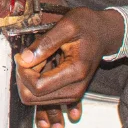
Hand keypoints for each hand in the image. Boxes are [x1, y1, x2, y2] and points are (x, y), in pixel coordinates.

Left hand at [14, 7, 124, 127]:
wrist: (103, 34)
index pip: (37, 87)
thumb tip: (24, 60)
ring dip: (31, 80)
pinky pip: (46, 102)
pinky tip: (45, 72)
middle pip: (33, 97)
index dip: (24, 72)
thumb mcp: (66, 25)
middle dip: (24, 77)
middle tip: (29, 58)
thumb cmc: (86, 26)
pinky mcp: (71, 95)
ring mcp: (73, 94)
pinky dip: (39, 87)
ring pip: (36, 99)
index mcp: (75, 72)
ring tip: (40, 60)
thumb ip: (44, 43)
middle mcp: (75, 89)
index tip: (24, 56)